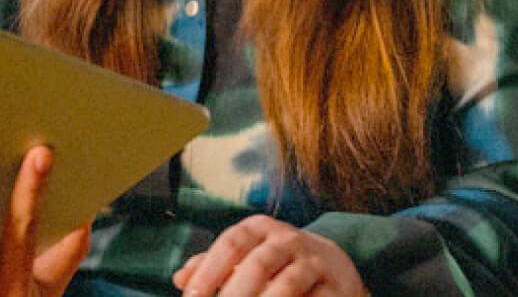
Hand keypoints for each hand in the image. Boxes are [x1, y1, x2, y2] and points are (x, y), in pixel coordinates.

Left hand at [173, 215, 366, 295]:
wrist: (333, 264)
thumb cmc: (275, 260)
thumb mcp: (245, 252)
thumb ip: (211, 264)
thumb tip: (180, 279)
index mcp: (259, 228)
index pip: (230, 244)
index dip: (208, 271)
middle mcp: (287, 240)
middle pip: (257, 265)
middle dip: (234, 294)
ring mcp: (314, 262)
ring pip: (287, 285)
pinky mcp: (337, 287)